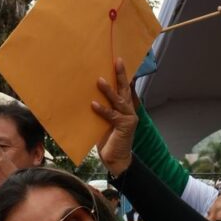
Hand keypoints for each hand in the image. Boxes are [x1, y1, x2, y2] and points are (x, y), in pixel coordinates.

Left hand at [90, 57, 137, 176]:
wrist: (116, 160)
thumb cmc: (109, 140)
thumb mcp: (105, 122)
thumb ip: (104, 110)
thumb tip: (90, 96)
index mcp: (126, 108)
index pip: (125, 89)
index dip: (123, 75)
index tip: (119, 61)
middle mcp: (130, 111)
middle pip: (125, 89)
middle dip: (121, 74)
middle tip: (117, 61)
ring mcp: (129, 119)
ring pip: (118, 100)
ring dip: (108, 90)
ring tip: (99, 80)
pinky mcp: (124, 127)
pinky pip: (112, 116)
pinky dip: (102, 110)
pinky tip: (93, 104)